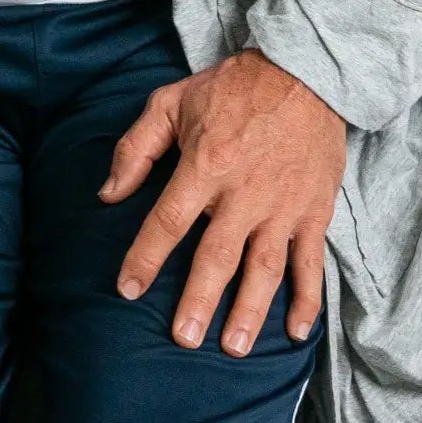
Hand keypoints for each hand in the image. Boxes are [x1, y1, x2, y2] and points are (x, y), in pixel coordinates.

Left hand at [101, 50, 345, 355]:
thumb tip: (108, 194)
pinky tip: (296, 330)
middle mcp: (243, 193)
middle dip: (198, 301)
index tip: (127, 290)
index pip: (168, 221)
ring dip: (250, 311)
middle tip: (183, 340)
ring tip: (234, 348)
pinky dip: (307, 298)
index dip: (145, 258)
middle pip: (216, 257)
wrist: (301, 75)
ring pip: (265, 269)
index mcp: (204, 166)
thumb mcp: (168, 103)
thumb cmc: (227, 90)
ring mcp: (282, 206)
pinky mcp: (314, 212)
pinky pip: (310, 262)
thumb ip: (135, 150)